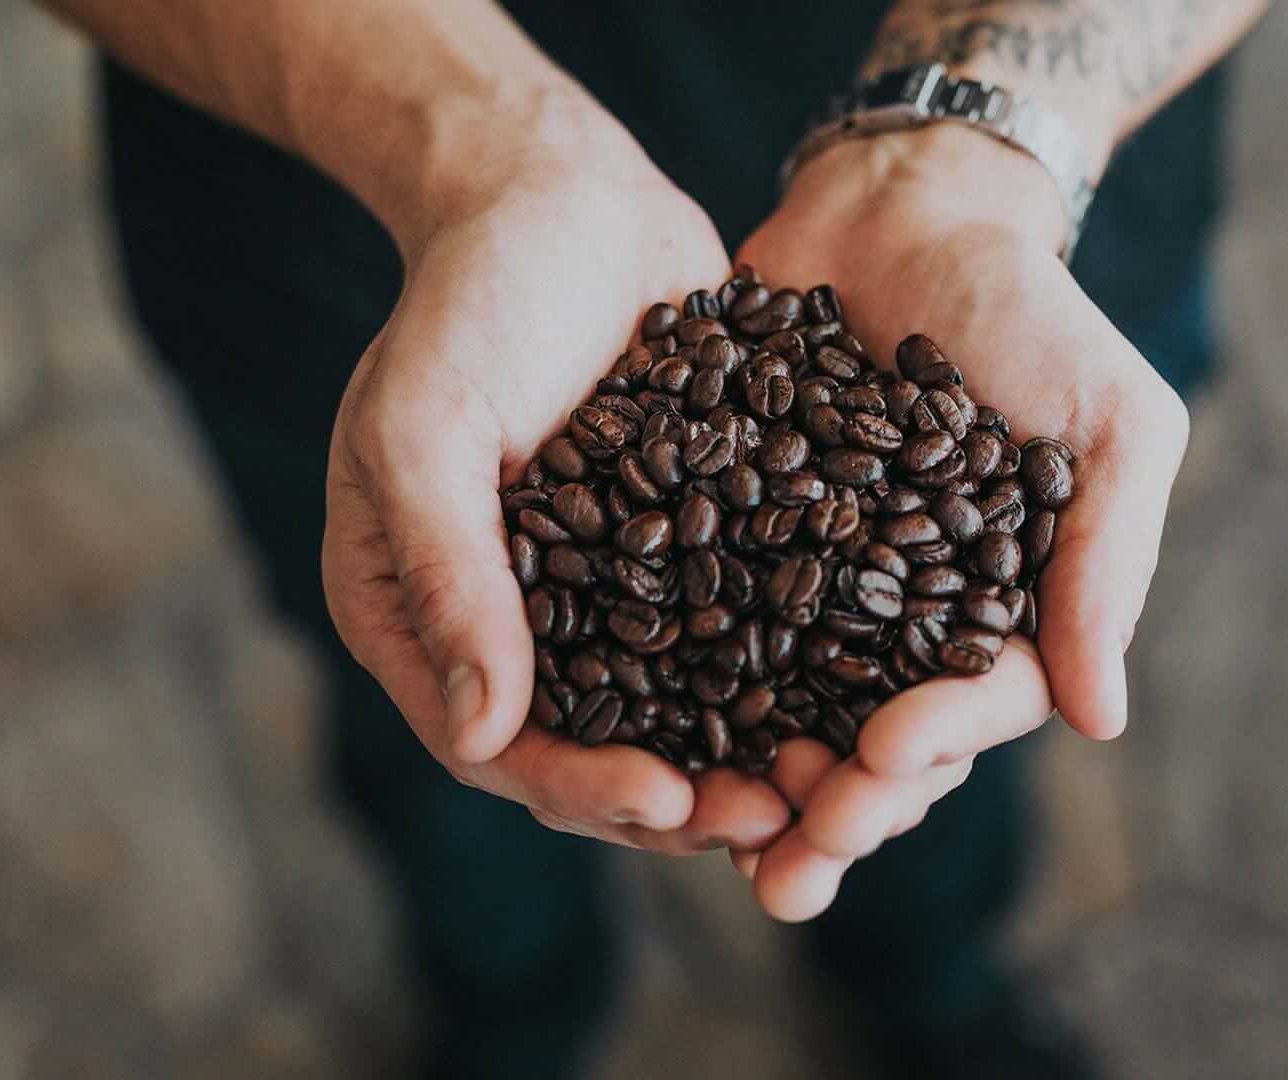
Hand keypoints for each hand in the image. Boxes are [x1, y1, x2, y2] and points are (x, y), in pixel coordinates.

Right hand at [322, 142, 789, 854]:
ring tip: (834, 788)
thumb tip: (485, 731)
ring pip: (677, 711)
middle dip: (686, 798)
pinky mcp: (685, 549)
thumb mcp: (425, 430)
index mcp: (424, 618)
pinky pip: (735, 632)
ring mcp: (604, 592)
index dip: (583, 786)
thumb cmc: (464, 302)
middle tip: (780, 826)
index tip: (670, 802)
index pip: (501, 744)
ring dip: (750, 757)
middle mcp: (514, 625)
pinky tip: (862, 697)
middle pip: (599, 750)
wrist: (556, 198)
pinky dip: (789, 674)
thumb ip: (450, 573)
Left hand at [728, 127, 1189, 918]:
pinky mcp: (735, 544)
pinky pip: (706, 627)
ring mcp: (815, 589)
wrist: (906, 211)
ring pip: (786, 711)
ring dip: (753, 786)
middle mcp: (904, 620)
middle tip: (788, 865)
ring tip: (715, 841)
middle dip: (836, 810)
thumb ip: (1108, 561)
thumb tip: (1102, 720)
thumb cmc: (1032, 312)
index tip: (884, 759)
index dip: (932, 745)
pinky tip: (639, 734)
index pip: (974, 706)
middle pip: (874, 742)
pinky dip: (678, 685)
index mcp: (999, 611)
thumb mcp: (1113, 422)